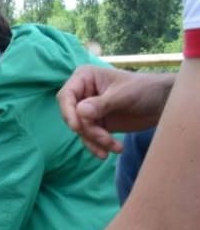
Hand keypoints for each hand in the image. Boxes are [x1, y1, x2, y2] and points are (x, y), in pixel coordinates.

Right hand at [57, 66, 171, 157]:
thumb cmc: (145, 89)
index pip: (66, 96)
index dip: (68, 112)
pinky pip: (90, 137)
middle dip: (88, 130)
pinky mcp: (97, 123)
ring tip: (115, 147)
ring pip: (82, 130)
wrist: (163, 103)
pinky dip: (99, 146)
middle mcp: (83, 93)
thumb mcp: (123, 95)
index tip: (77, 127)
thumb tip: (80, 112)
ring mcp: (89, 110)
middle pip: (72, 116)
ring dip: (96, 141)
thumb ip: (101, 104)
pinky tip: (112, 150)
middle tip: (106, 139)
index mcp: (85, 78)